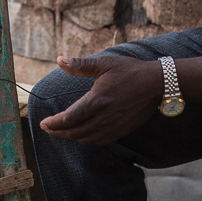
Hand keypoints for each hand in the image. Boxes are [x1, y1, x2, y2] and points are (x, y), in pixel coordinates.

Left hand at [39, 56, 163, 145]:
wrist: (158, 84)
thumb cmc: (130, 70)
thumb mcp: (104, 63)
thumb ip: (80, 65)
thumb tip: (59, 59)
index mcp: (98, 100)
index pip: (69, 118)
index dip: (54, 123)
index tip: (43, 123)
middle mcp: (105, 117)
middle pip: (75, 132)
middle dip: (58, 132)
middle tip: (47, 128)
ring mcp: (114, 126)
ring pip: (87, 139)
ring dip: (71, 137)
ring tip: (61, 131)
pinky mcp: (123, 130)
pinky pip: (101, 141)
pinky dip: (87, 140)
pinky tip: (82, 134)